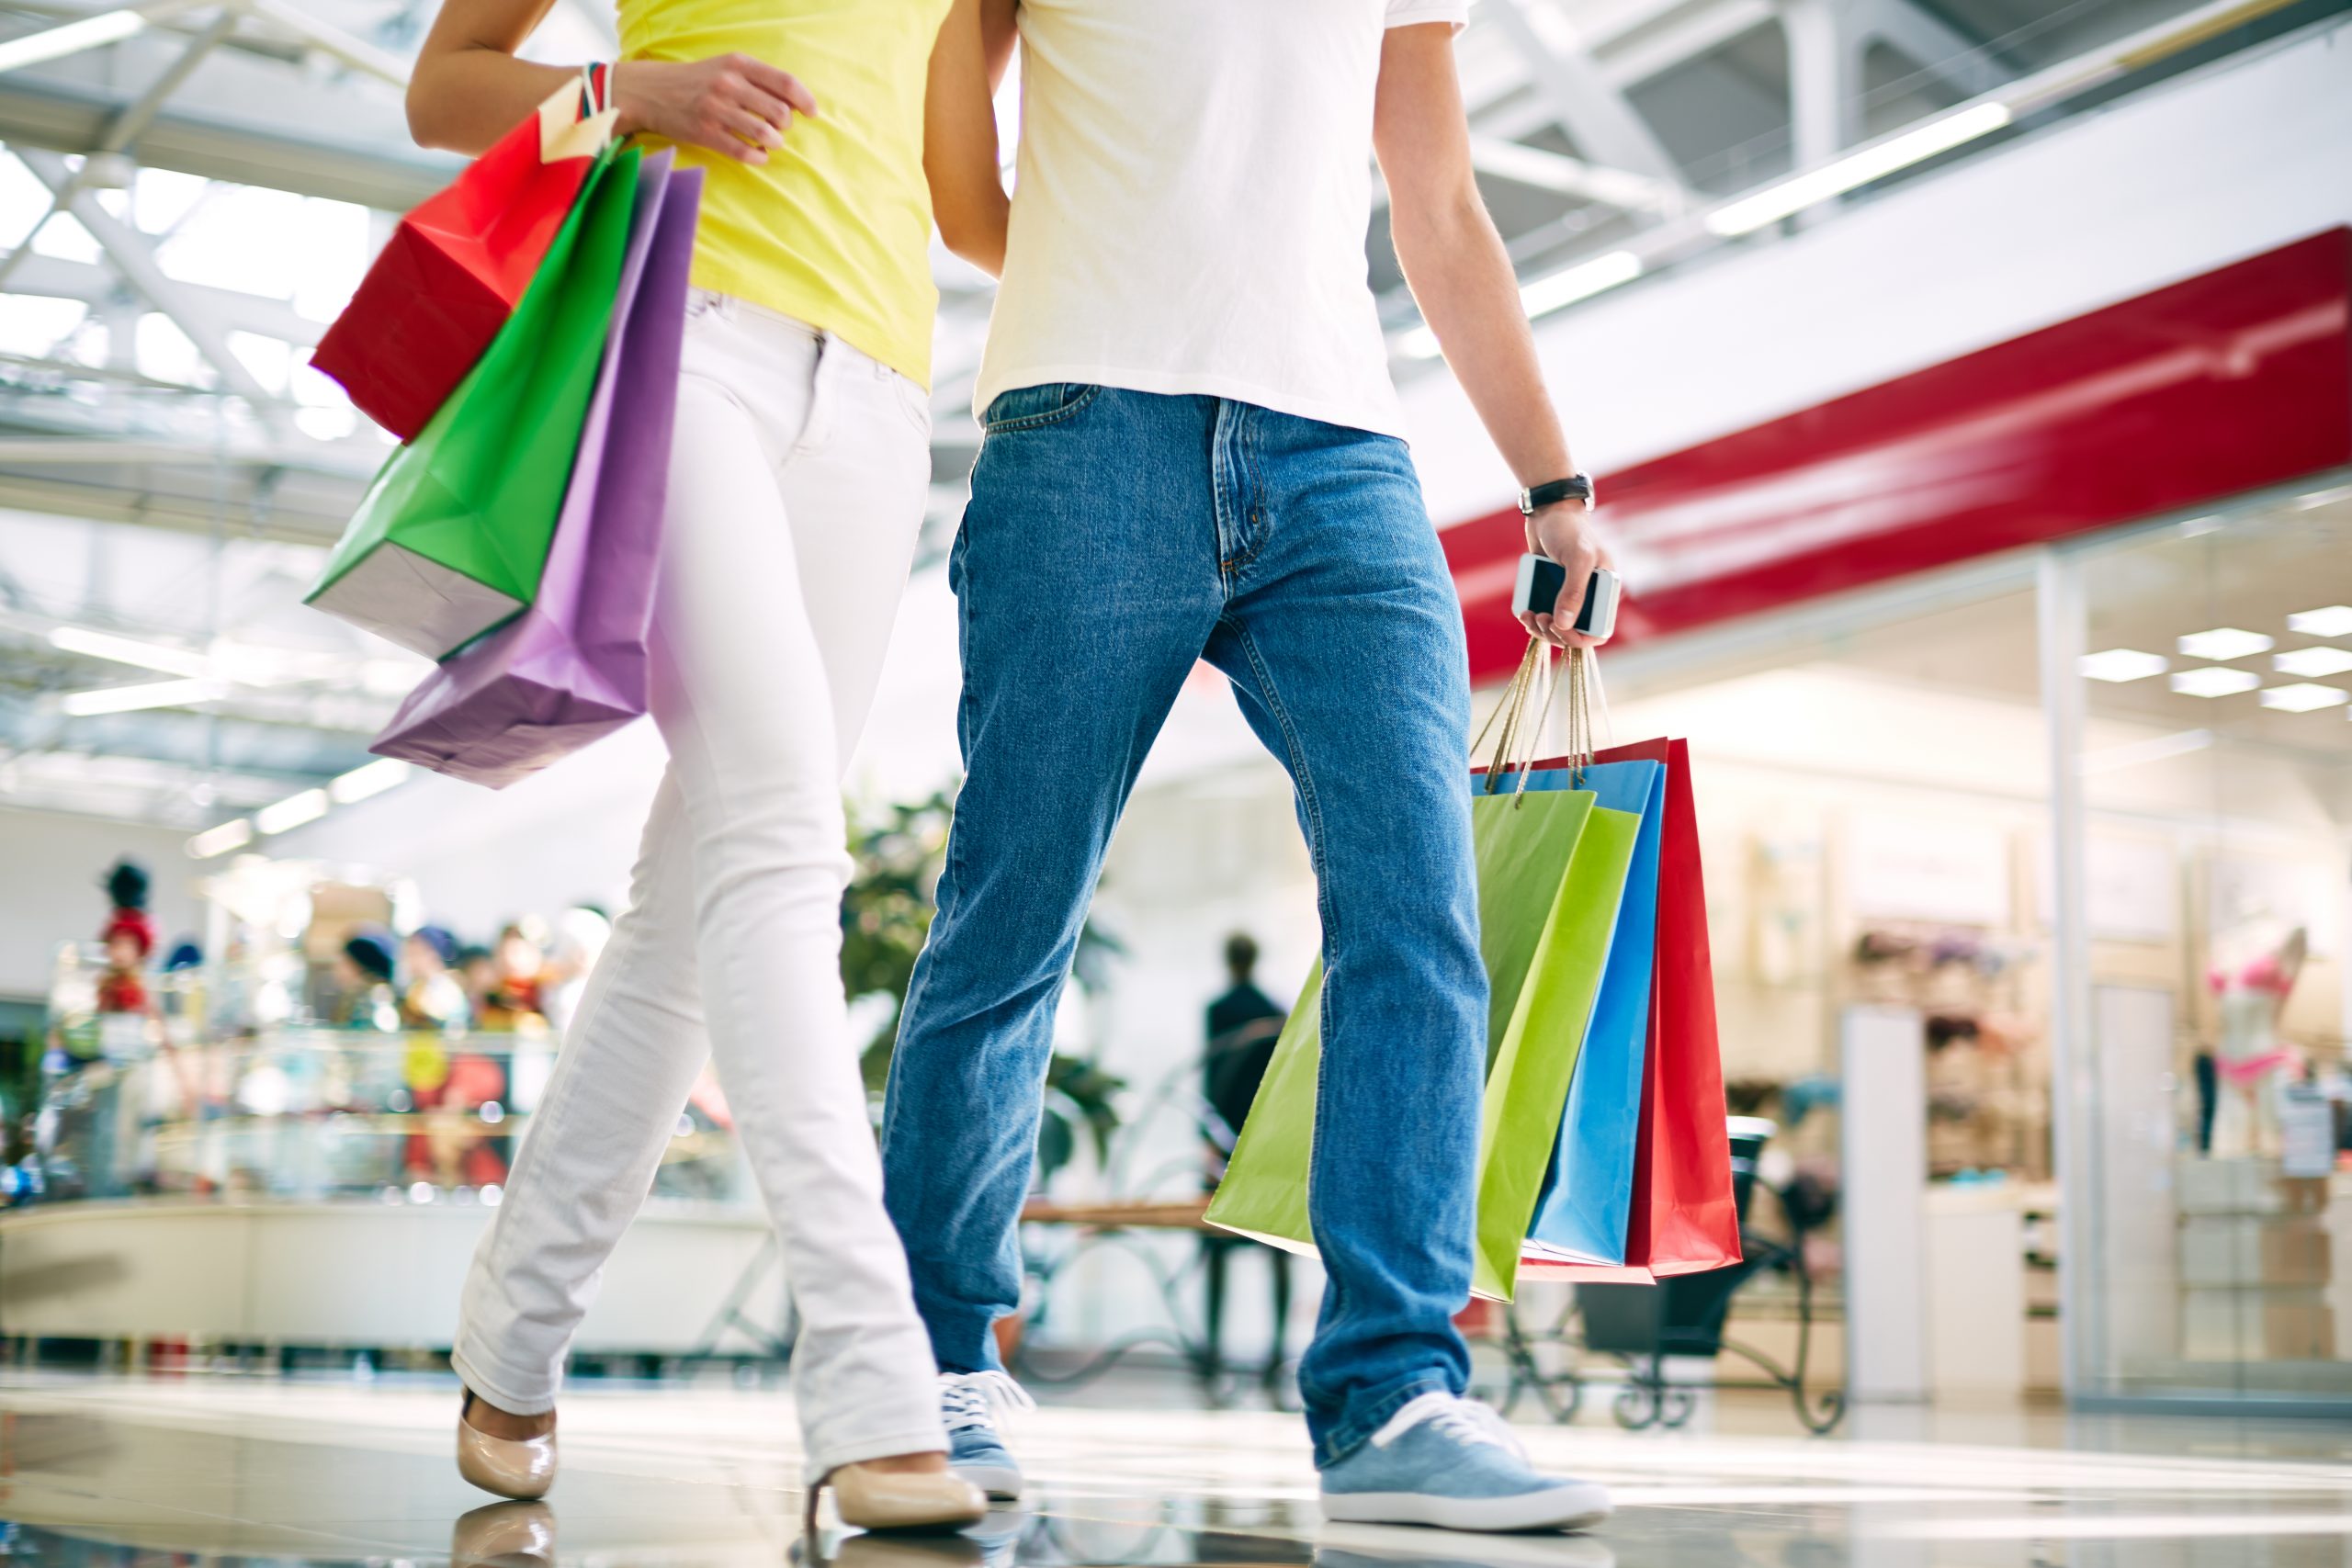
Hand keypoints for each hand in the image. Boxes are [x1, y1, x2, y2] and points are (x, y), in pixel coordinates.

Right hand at [611, 55, 817, 164]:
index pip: (785, 83)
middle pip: (779, 112)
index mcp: (738, 64)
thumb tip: (794, 101)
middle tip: (780, 128)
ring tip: (770, 142)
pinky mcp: (706, 133)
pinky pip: (744, 152)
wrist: (652, 91)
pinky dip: (759, 158)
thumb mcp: (726, 67)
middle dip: (786, 124)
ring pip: (765, 133)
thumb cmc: (698, 81)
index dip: (805, 101)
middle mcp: (728, 84)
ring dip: (775, 142)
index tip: (812, 113)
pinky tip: (759, 156)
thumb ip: (757, 79)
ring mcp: (716, 110)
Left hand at [1521, 499, 1610, 650]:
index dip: (1579, 638)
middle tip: (1540, 618)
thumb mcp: (1577, 558)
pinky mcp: (1551, 592)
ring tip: (1529, 615)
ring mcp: (1569, 595)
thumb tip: (1564, 625)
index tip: (1558, 629)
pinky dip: (1532, 620)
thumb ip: (1574, 591)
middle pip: (1574, 634)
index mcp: (1605, 591)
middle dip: (1555, 634)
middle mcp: (1589, 596)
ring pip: (1556, 629)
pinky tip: (1524, 611)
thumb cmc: (1569, 529)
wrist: (1548, 511)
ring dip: (1540, 629)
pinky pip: (1543, 616)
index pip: (1599, 631)